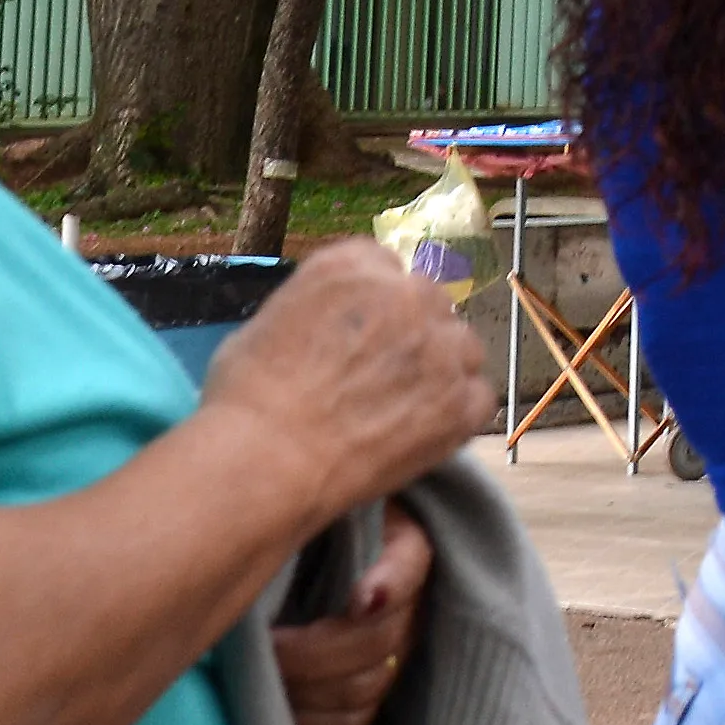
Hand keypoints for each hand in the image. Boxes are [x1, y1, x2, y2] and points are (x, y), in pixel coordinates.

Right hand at [197, 240, 485, 524]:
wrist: (266, 458)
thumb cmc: (246, 400)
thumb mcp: (267, 324)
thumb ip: (316, 309)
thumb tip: (328, 328)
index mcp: (353, 266)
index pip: (387, 270)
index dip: (379, 308)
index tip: (368, 337)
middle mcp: (406, 292)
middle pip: (430, 304)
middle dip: (414, 336)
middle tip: (385, 378)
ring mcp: (440, 345)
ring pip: (462, 347)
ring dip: (443, 371)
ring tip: (405, 409)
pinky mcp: (460, 399)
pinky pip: (479, 398)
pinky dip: (458, 416)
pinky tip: (425, 435)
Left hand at [270, 506, 432, 724]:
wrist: (301, 557)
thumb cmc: (302, 525)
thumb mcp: (316, 506)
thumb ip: (318, 514)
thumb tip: (341, 577)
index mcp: (404, 545)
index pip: (409, 568)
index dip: (390, 587)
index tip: (356, 602)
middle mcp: (410, 604)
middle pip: (378, 643)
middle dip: (312, 653)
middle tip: (263, 643)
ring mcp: (396, 653)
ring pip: (362, 688)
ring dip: (305, 688)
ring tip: (263, 670)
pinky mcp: (371, 689)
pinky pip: (350, 722)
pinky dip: (311, 721)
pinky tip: (278, 701)